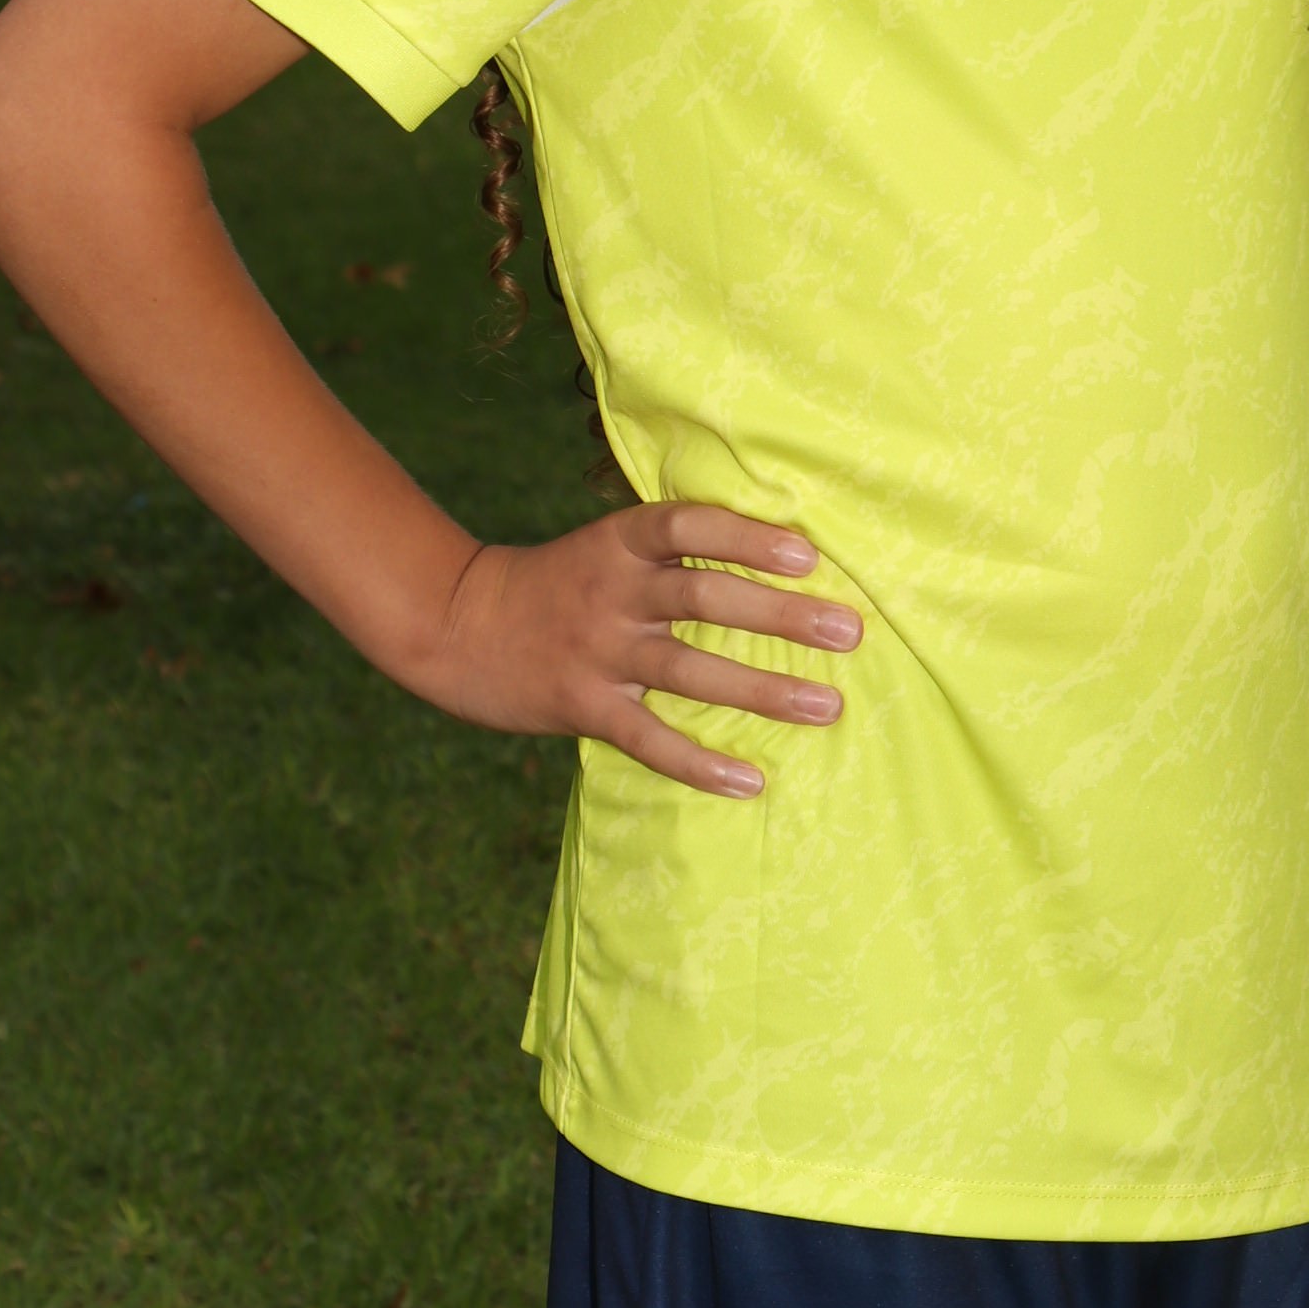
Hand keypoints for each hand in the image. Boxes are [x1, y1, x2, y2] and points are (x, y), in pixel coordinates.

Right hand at [410, 503, 859, 793]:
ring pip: (689, 670)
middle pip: (705, 598)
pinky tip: (749, 781)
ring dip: (764, 690)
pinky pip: (649, 738)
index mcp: (621, 543)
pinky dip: (699, 763)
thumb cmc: (558, 583)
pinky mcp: (583, 706)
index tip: (807, 555)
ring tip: (828, 706)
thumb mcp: (607, 546)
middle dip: (781, 615)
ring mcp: (598, 651)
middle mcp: (613, 592)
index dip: (747, 538)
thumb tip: (775, 550)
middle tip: (850, 631)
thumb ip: (671, 550)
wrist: (458, 624)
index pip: (688, 527)